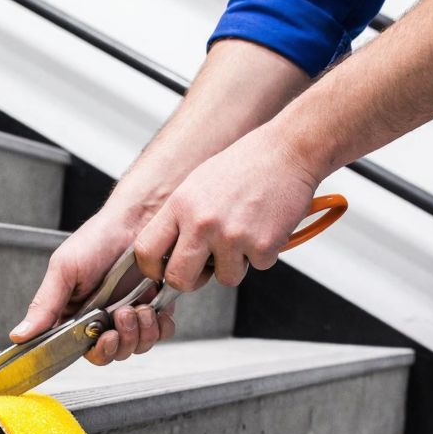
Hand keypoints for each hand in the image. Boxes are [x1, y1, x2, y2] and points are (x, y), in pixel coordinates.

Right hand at [10, 206, 177, 365]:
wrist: (135, 221)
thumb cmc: (97, 239)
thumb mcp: (63, 270)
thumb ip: (44, 305)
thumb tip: (18, 334)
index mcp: (72, 315)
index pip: (76, 351)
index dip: (91, 351)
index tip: (98, 339)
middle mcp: (99, 321)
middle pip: (108, 355)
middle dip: (117, 342)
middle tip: (120, 315)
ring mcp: (127, 318)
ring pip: (134, 347)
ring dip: (138, 331)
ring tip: (137, 306)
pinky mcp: (153, 311)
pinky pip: (159, 334)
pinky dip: (159, 326)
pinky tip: (153, 308)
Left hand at [133, 126, 319, 291]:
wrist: (287, 151)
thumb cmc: (245, 165)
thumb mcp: (197, 185)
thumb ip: (181, 219)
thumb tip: (169, 253)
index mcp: (180, 205)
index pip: (145, 251)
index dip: (152, 269)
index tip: (163, 272)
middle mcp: (202, 222)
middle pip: (179, 279)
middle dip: (191, 282)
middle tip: (203, 271)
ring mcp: (232, 236)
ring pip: (225, 277)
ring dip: (236, 264)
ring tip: (245, 232)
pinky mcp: (262, 245)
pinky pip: (258, 267)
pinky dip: (264, 253)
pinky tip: (265, 227)